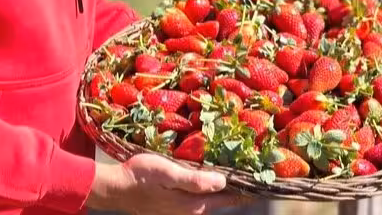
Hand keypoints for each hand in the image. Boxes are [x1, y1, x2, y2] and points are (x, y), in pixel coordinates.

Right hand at [86, 154, 248, 214]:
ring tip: (239, 173)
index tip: (265, 179)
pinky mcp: (174, 206)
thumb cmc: (140, 176)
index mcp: (194, 204)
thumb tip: (223, 182)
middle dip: (240, 188)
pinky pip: (199, 198)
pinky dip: (210, 188)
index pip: (229, 198)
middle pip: (224, 200)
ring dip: (225, 188)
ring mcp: (182, 210)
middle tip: (256, 171)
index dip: (247, 188)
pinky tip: (211, 178)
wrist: (116, 189)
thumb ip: (194, 180)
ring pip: (212, 199)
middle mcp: (192, 210)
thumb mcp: (167, 172)